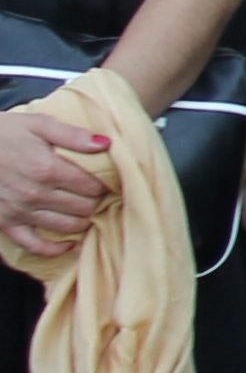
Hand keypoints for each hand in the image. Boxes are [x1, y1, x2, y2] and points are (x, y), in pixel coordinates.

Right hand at [0, 112, 109, 262]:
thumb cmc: (1, 133)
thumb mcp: (37, 123)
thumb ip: (72, 135)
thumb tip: (106, 143)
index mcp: (47, 169)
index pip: (92, 186)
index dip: (105, 184)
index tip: (108, 180)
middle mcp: (35, 194)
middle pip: (84, 207)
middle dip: (97, 201)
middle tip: (99, 195)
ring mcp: (20, 211)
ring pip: (67, 226)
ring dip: (83, 220)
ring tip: (88, 211)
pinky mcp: (5, 223)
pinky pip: (34, 245)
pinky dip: (54, 249)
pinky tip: (69, 244)